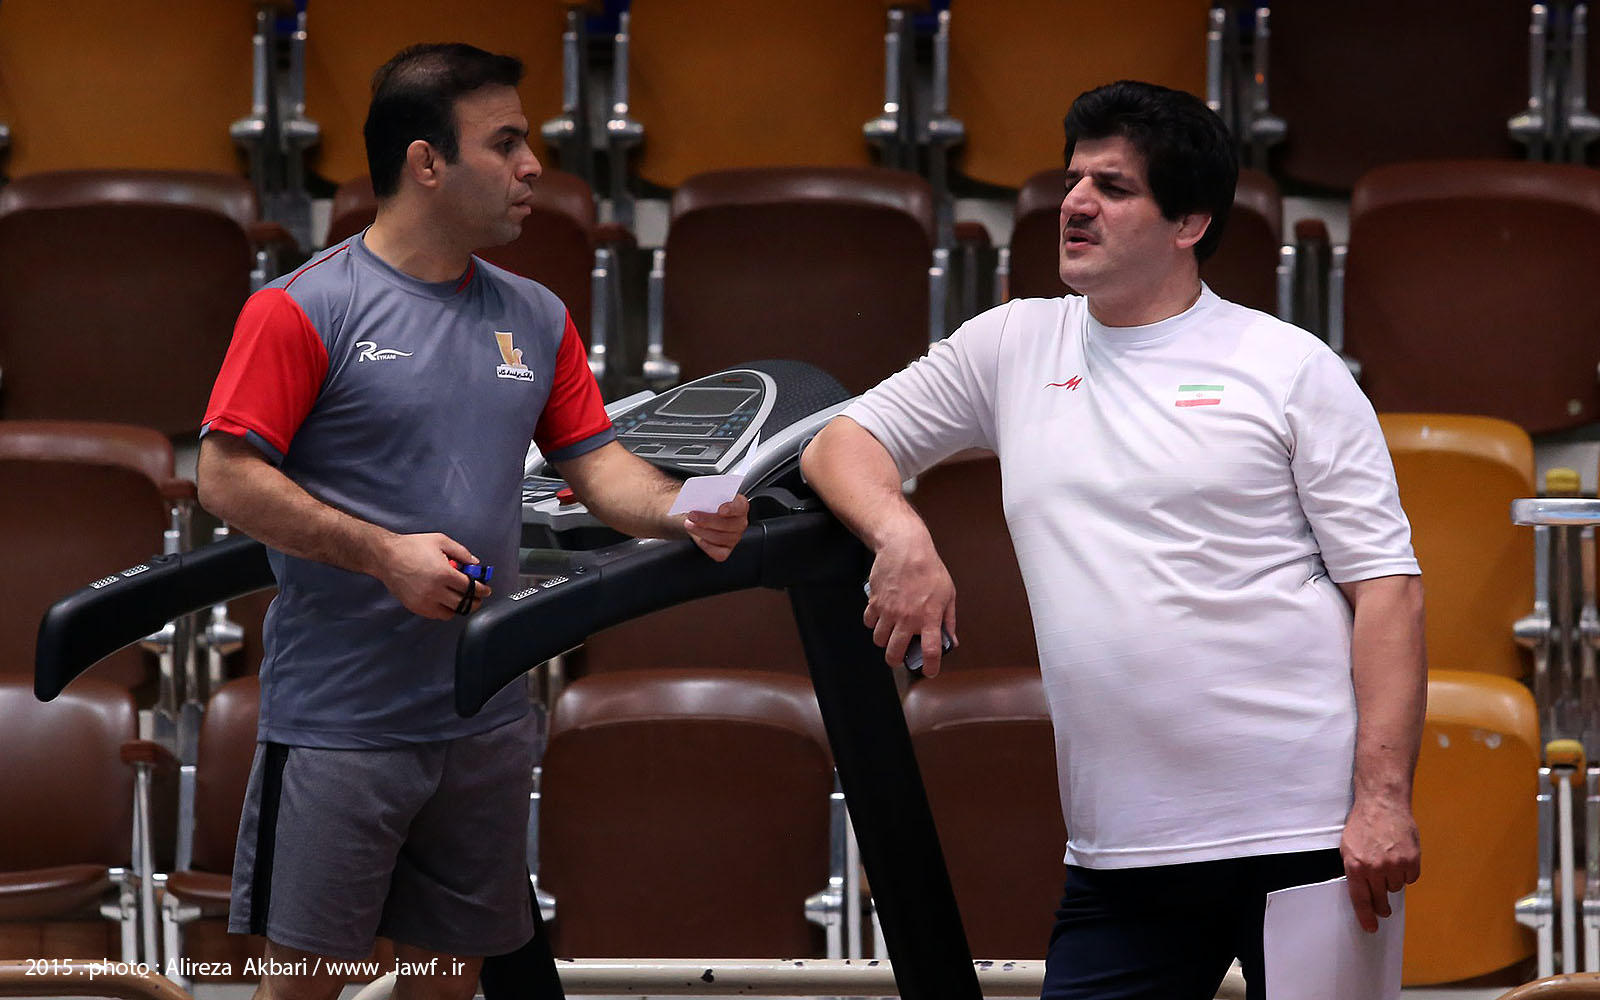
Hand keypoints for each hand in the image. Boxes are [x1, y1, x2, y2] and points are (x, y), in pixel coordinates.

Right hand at [376, 532, 491, 619]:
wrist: (385, 556)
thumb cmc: (411, 547)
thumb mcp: (441, 541)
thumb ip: (461, 552)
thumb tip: (475, 563)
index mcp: (444, 574)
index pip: (471, 588)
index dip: (482, 590)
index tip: (486, 590)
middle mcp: (435, 590)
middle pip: (464, 604)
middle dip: (475, 601)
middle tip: (477, 596)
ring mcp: (425, 601)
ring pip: (451, 613)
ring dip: (459, 607)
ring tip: (460, 598)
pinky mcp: (416, 607)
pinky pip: (437, 615)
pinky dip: (444, 610)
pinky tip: (445, 600)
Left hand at [685, 495, 749, 561]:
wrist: (694, 516)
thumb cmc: (701, 503)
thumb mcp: (701, 494)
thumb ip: (704, 493)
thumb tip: (699, 496)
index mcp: (739, 505)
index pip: (741, 506)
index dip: (732, 508)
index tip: (720, 509)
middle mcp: (739, 522)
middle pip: (729, 524)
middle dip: (708, 520)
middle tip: (692, 515)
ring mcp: (734, 537)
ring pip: (721, 538)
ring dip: (702, 531)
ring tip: (689, 524)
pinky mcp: (725, 550)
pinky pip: (718, 553)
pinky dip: (707, 546)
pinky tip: (698, 538)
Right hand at [864, 527, 957, 675]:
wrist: (905, 547)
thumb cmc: (929, 568)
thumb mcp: (948, 593)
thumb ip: (949, 620)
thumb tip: (952, 639)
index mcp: (929, 617)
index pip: (930, 652)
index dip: (930, 667)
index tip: (929, 672)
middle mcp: (908, 618)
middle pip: (895, 653)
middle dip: (896, 660)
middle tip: (899, 657)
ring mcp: (889, 611)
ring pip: (879, 640)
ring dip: (884, 641)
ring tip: (890, 635)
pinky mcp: (875, 602)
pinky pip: (869, 622)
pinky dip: (873, 623)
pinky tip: (880, 618)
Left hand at [1340, 794, 1420, 932]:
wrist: (1382, 804)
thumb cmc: (1363, 824)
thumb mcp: (1347, 847)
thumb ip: (1354, 870)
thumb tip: (1361, 892)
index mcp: (1355, 866)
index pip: (1360, 900)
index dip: (1366, 917)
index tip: (1371, 927)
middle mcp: (1375, 868)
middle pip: (1380, 899)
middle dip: (1381, 906)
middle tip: (1383, 909)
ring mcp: (1395, 864)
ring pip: (1395, 888)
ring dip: (1392, 880)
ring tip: (1387, 862)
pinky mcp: (1412, 860)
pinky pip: (1410, 878)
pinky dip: (1406, 872)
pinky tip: (1400, 858)